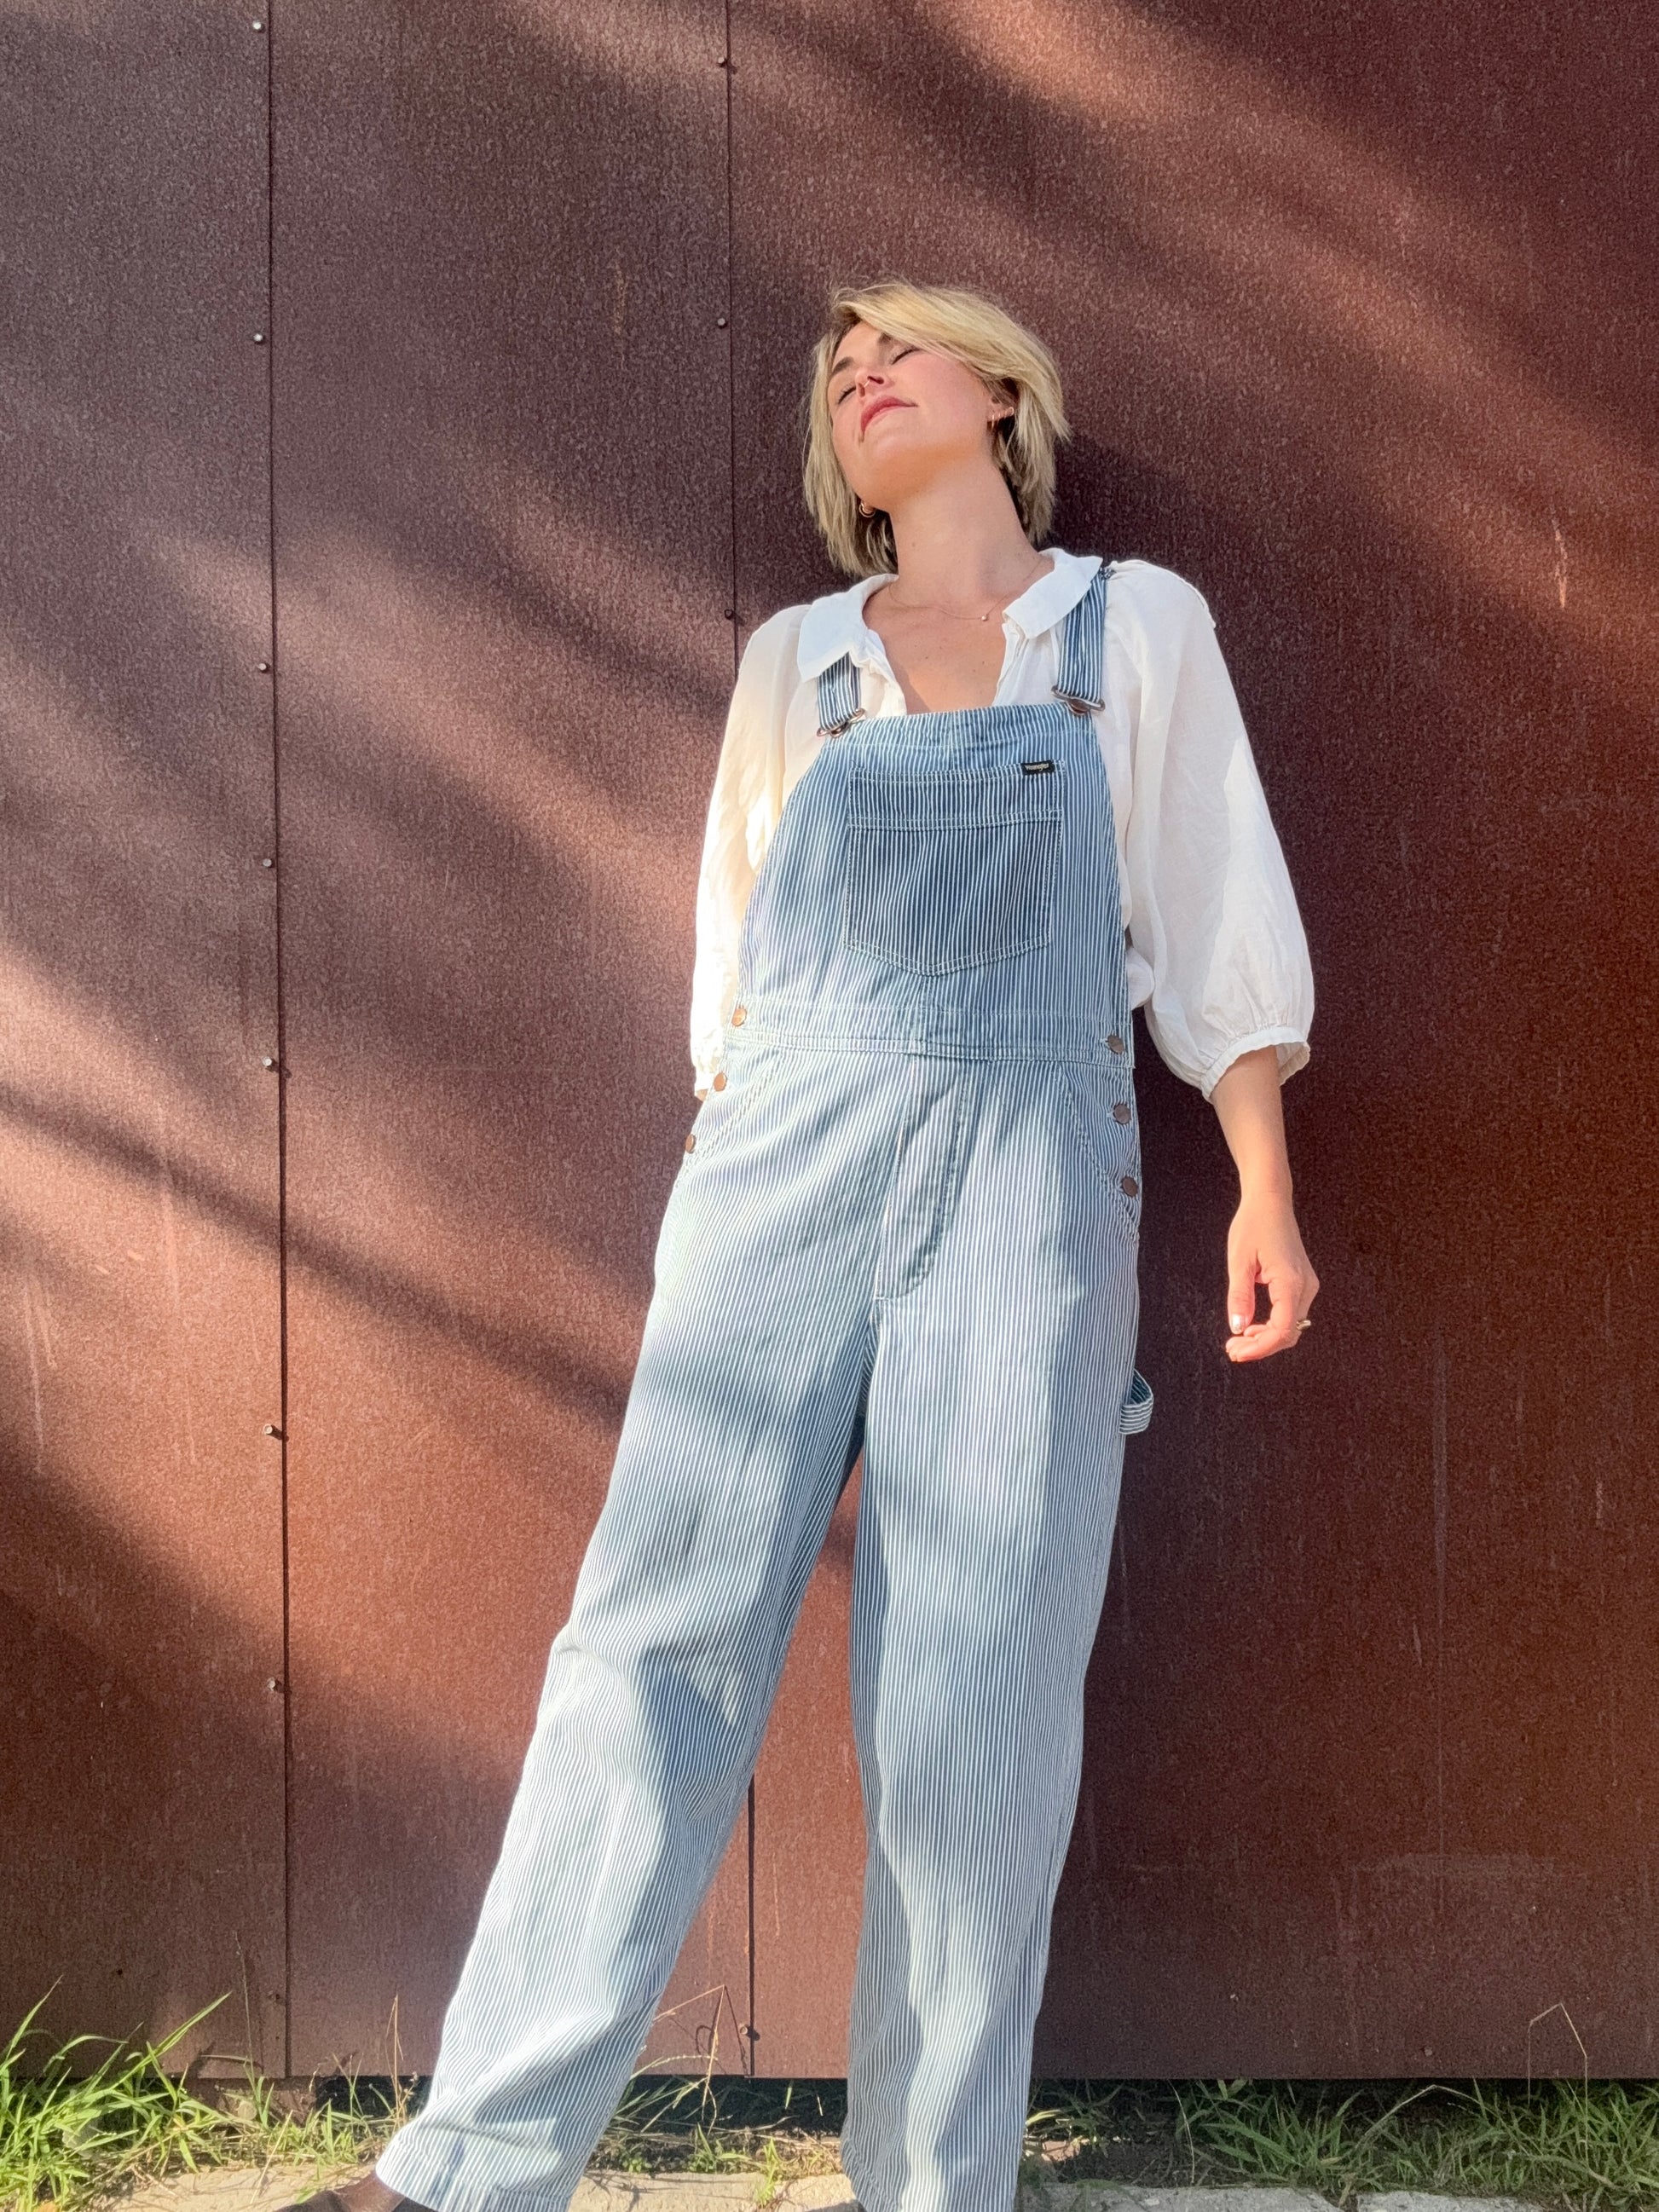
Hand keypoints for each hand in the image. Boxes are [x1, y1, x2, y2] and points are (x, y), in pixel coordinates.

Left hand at [1224, 1188, 1318, 1361]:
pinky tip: (1252, 1326)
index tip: (1236, 1352)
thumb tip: (1238, 1327)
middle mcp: (1305, 1286)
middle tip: (1232, 1350)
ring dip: (1266, 1338)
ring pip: (1291, 1326)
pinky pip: (1291, 1313)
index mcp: (1290, 1282)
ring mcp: (1306, 1284)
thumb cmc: (1254, 1225)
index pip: (1282, 1330)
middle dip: (1261, 1347)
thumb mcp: (1239, 1261)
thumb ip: (1239, 1297)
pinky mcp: (1302, 1282)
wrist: (1270, 1202)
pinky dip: (1273, 1325)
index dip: (1259, 1348)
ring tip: (1238, 1341)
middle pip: (1289, 1333)